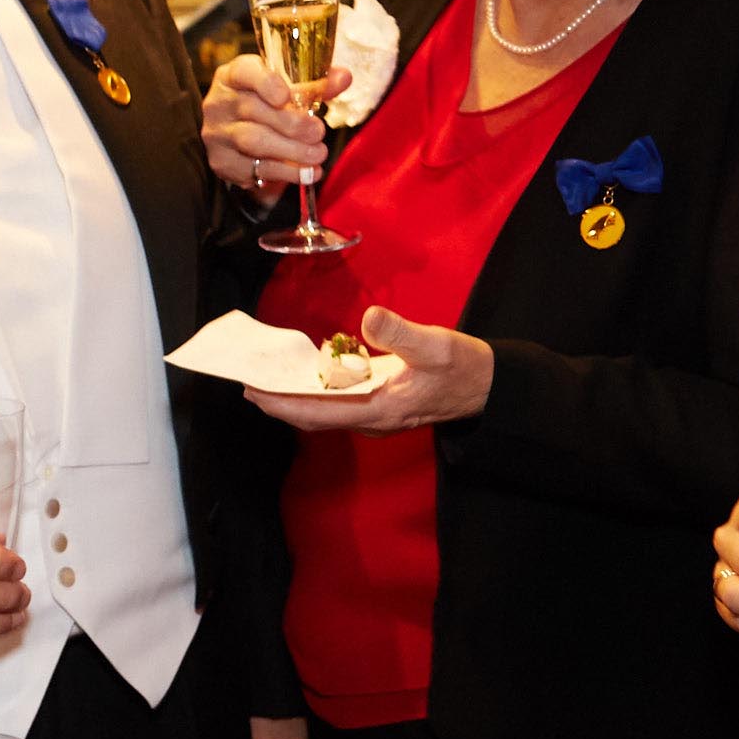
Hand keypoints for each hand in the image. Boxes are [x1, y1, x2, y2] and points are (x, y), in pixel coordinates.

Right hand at [201, 53, 329, 199]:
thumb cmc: (264, 104)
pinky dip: (286, 173)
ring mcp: (218, 134)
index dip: (266, 83)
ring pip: (253, 142)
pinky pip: (254, 169)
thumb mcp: (284, 88)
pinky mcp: (223, 162)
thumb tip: (344, 77)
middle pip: (253, 110)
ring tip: (318, 155)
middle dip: (292, 124)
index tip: (286, 96)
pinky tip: (307, 173)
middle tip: (318, 132)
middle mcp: (220, 103)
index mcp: (233, 76)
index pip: (244, 72)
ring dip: (292, 150)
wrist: (235, 134)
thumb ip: (313, 84)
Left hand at [243, 306, 489, 432]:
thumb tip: (368, 319)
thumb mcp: (437, 346)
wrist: (490, 388)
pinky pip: (338, 402)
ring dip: (294, 398)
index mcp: (379, 409)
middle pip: (313, 416)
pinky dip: (315, 391)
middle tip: (247, 383)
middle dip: (279, 402)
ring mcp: (375, 415)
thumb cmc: (465, 369)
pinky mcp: (380, 405)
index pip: (318, 412)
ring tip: (266, 379)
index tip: (253, 391)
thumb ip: (401, 334)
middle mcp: (371, 418)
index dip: (282, 403)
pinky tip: (305, 373)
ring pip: (324, 411)